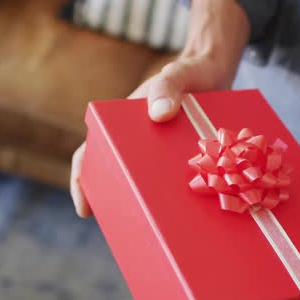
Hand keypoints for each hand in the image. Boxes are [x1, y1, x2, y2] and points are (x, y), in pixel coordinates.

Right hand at [70, 55, 232, 217]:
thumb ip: (168, 86)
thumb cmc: (189, 72)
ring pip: (147, 183)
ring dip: (149, 204)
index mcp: (121, 123)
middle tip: (128, 227)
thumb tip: (158, 114)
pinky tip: (189, 214)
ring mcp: (160, 151)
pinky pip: (176, 181)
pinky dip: (176, 197)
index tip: (85, 209)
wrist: (216, 71)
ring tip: (160, 228)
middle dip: (118, 201)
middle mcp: (136, 141)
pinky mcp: (183, 157)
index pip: (91, 152)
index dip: (84, 181)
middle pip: (119, 175)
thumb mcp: (178, 74)